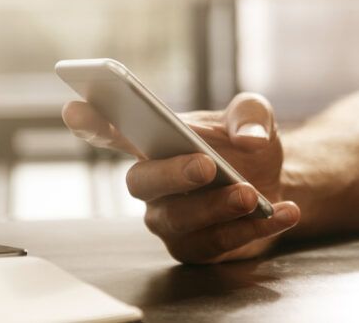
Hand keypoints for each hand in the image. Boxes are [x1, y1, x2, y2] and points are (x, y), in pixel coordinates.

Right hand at [62, 92, 299, 263]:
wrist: (280, 180)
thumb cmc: (249, 143)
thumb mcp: (255, 115)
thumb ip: (252, 115)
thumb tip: (251, 138)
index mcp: (154, 142)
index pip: (112, 132)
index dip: (91, 123)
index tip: (75, 109)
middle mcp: (153, 184)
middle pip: (140, 182)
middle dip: (171, 174)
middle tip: (206, 166)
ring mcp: (170, 220)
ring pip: (178, 220)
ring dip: (216, 207)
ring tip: (251, 195)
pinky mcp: (198, 248)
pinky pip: (218, 244)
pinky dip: (254, 228)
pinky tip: (284, 211)